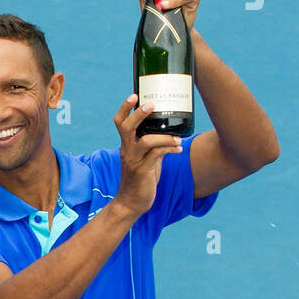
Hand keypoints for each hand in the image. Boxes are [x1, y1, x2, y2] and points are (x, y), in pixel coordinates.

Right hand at [113, 95, 182, 218]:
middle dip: (138, 114)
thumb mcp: (145, 160)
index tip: (134, 95)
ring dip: (163, 136)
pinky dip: (169, 149)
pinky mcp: (142, 171)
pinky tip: (178, 150)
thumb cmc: (139, 180)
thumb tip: (169, 135)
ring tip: (177, 136)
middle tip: (151, 104)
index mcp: (126, 145)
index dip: (125, 108)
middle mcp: (127, 150)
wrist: (131, 203)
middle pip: (126, 127)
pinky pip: (156, 155)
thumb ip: (154, 147)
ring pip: (145, 141)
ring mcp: (134, 161)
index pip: (120, 122)